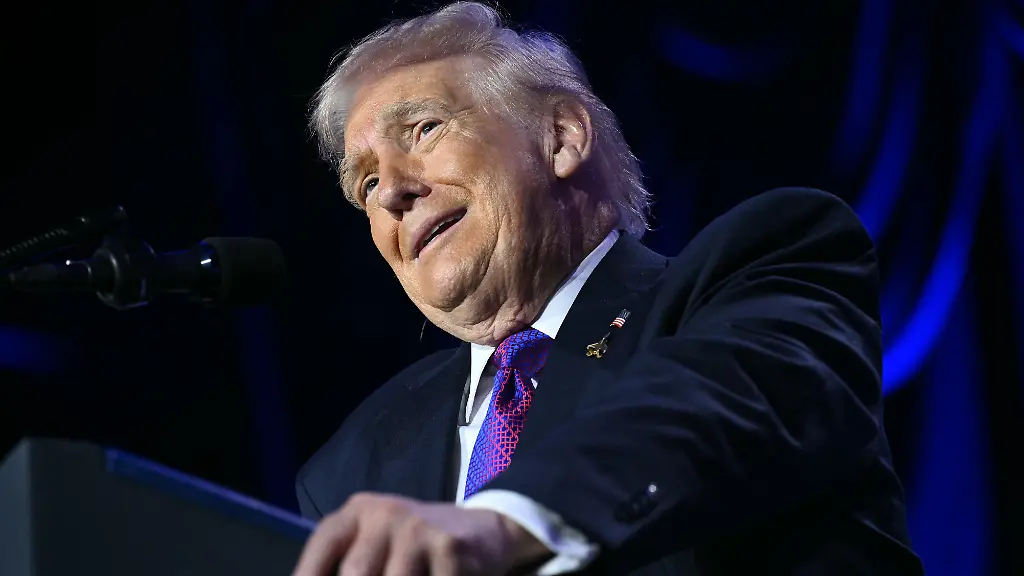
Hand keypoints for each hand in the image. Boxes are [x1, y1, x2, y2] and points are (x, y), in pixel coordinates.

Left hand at [292, 493, 551, 575]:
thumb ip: (349, 563)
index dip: (309, 575)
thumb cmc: (417, 545)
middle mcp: (383, 515)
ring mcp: (418, 529)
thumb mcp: (378, 542)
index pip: (322, 547)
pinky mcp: (450, 547)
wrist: (483, 530)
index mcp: (357, 514)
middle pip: (354, 574)